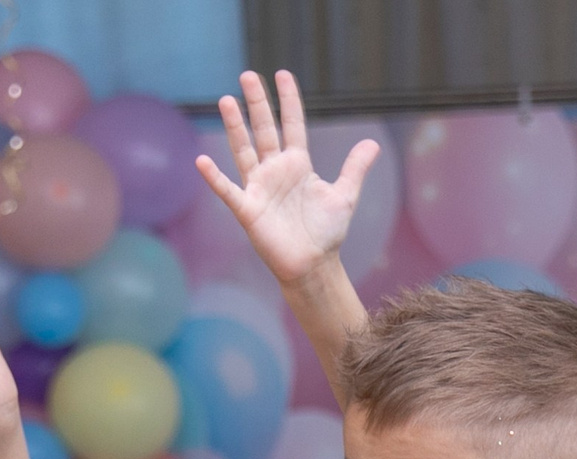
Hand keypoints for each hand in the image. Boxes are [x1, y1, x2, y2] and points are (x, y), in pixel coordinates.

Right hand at [196, 70, 379, 286]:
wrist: (314, 265)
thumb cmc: (326, 232)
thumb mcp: (344, 195)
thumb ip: (355, 168)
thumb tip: (373, 144)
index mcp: (298, 164)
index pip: (291, 124)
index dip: (288, 100)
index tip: (283, 74)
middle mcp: (275, 170)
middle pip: (264, 129)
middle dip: (257, 102)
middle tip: (248, 75)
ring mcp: (259, 188)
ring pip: (244, 150)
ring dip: (235, 126)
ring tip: (227, 101)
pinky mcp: (248, 209)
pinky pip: (228, 190)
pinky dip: (215, 178)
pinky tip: (203, 161)